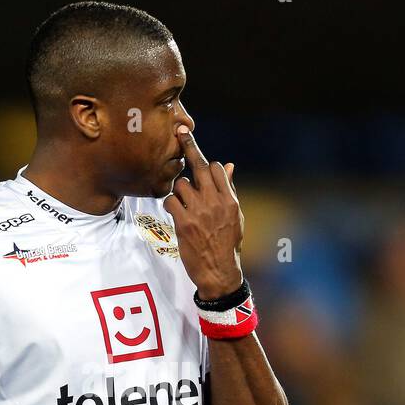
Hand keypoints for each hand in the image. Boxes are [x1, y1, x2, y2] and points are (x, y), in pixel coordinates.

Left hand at [163, 125, 244, 298]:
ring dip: (178, 189)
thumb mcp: (235, 217)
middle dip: (189, 147)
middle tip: (179, 133)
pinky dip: (169, 203)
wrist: (219, 272)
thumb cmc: (227, 244)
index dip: (204, 160)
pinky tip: (173, 211)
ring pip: (181, 184)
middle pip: (200, 167)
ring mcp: (199, 212)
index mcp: (229, 200)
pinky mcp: (184, 223)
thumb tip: (229, 165)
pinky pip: (171, 201)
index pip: (216, 168)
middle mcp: (216, 202)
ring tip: (182, 201)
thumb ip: (229, 190)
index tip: (194, 146)